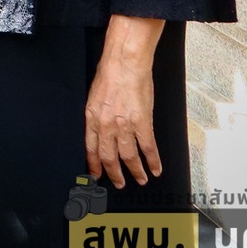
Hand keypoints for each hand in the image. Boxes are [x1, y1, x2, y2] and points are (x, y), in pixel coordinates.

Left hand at [86, 16, 164, 187]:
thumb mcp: (94, 97)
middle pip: (109, 156)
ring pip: (129, 156)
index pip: (90, 148)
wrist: (124, 63)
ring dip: (135, 171)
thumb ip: (96, 116)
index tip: (96, 176)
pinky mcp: (142, 122)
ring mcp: (124, 125)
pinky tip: (156, 169)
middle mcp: (105, 125)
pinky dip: (153, 161)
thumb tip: (99, 131)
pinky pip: (148, 147)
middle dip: (114, 174)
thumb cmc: (109, 75)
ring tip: (140, 180)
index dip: (94, 164)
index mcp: (91, 118)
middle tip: (120, 183)